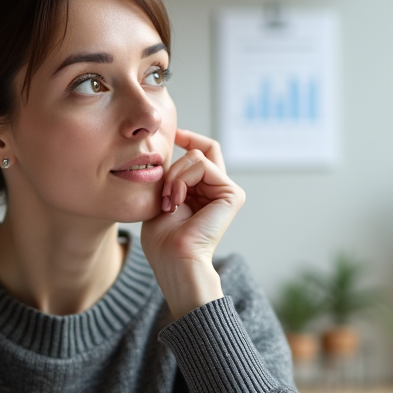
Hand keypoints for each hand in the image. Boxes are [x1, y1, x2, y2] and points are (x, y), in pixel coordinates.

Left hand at [141, 129, 244, 318]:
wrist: (173, 259)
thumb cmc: (162, 239)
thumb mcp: (161, 198)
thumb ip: (170, 176)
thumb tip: (169, 152)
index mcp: (204, 192)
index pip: (203, 153)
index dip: (189, 138)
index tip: (173, 133)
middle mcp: (219, 190)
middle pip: (198, 151)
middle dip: (173, 167)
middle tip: (164, 195)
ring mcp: (227, 191)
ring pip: (197, 157)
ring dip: (174, 176)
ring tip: (169, 201)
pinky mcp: (232, 194)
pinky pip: (202, 165)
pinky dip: (183, 179)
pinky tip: (178, 200)